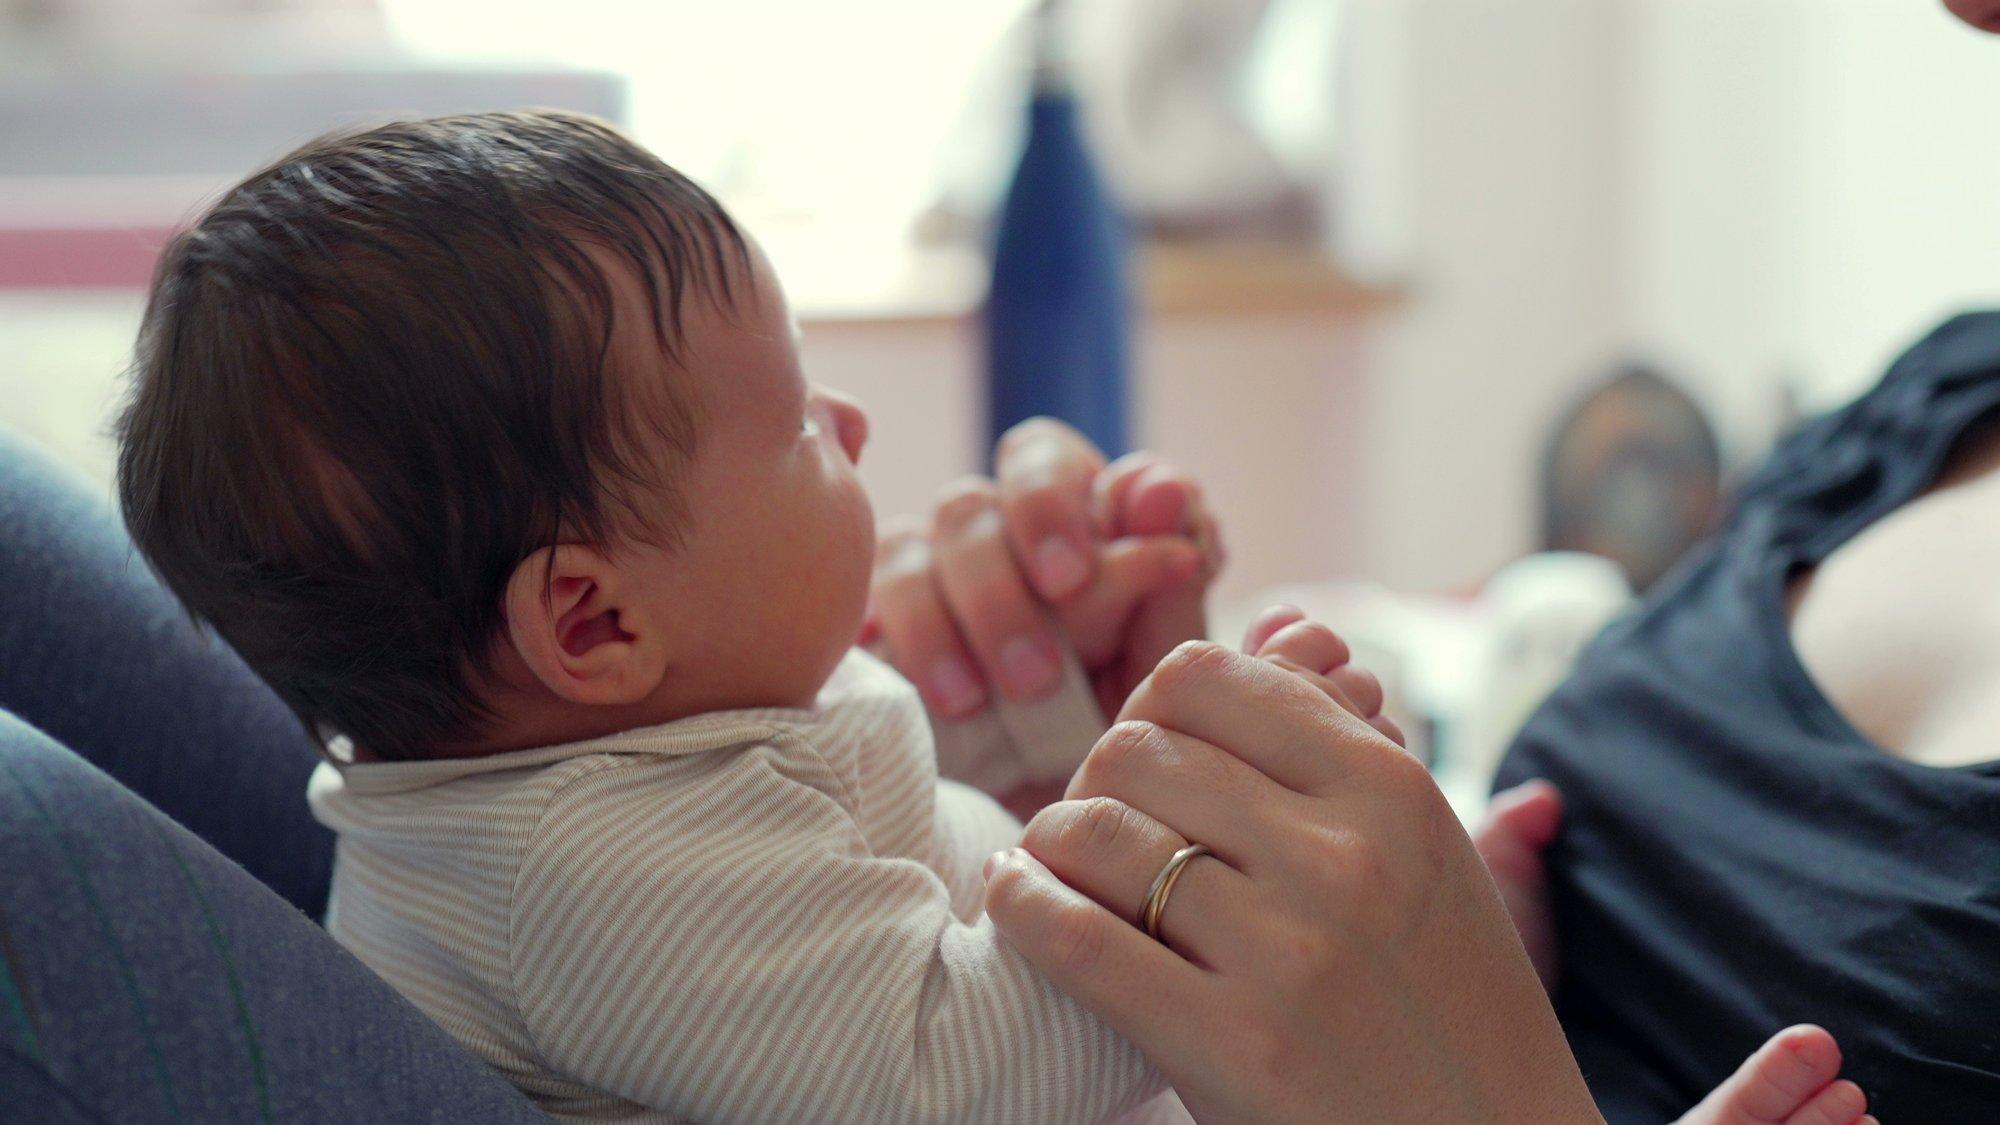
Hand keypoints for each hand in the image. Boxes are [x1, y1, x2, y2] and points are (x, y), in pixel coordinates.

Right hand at [867, 418, 1220, 720]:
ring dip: (956, 624)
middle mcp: (991, 534)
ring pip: (912, 550)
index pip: (1042, 461)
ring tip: (990, 700)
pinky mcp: (879, 631)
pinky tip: (937, 696)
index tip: (1071, 577)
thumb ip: (1170, 583)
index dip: (1052, 501)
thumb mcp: (1159, 671)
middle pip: (971, 506)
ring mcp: (926, 577)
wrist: (1057, 828)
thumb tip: (1164, 490)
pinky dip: (900, 647)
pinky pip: (868, 610)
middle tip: (1043, 648)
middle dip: (1003, 577)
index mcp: (1068, 521)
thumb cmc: (1119, 732)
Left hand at [983, 639, 1597, 1123]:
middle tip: (1094, 823)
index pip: (1204, 678)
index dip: (1148, 710)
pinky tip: (1016, 903)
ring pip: (1097, 832)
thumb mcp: (1425, 851)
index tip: (1143, 759)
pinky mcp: (1234, 1043)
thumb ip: (1341, 741)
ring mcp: (1288, 950)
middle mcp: (1342, 854)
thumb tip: (1277, 626)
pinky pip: (1077, 939)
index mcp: (1389, 787)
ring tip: (1051, 865)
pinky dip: (1022, 909)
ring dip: (1052, 844)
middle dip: (1095, 780)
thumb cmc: (1447, 1001)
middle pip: (1138, 749)